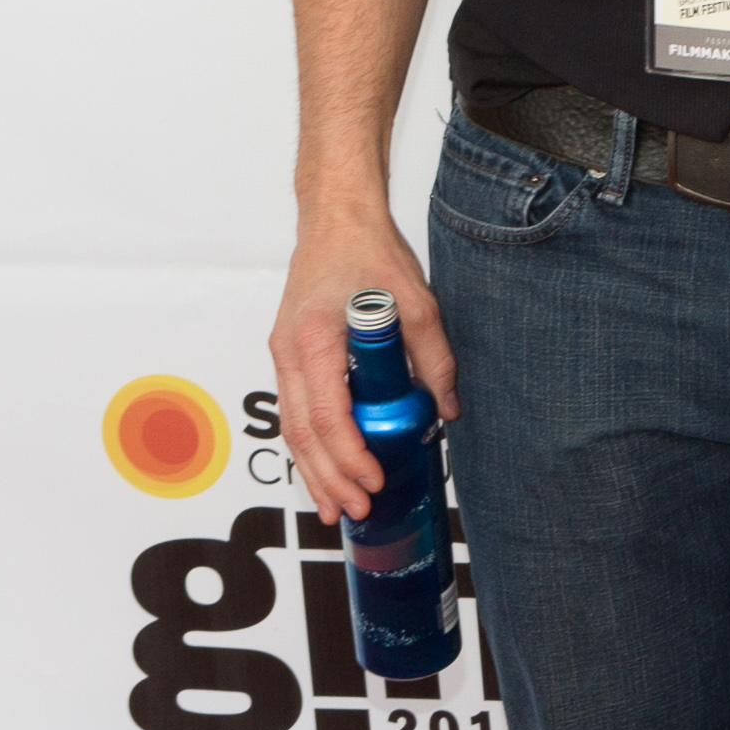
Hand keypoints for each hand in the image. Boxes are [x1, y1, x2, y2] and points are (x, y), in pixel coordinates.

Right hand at [273, 202, 448, 524]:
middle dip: (328, 477)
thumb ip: (433, 359)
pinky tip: (324, 471)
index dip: (349, 455)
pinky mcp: (288, 356)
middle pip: (303, 431)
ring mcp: (283, 355)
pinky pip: (295, 411)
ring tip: (334, 508)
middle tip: (356, 510)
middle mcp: (289, 351)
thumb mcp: (417, 304)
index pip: (329, 413)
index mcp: (316, 339)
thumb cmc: (369, 254)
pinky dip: (307, 446)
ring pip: (292, 427)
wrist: (334, 220)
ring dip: (312, 470)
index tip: (373, 480)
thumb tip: (447, 409)